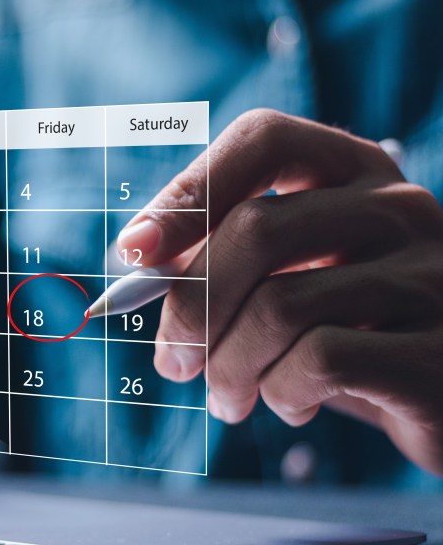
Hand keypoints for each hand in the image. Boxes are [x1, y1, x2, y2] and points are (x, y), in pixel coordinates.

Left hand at [120, 109, 442, 474]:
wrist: (435, 398)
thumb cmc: (342, 334)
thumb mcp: (280, 282)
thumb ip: (215, 260)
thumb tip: (135, 254)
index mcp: (356, 173)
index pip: (264, 139)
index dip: (187, 192)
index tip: (132, 254)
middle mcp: (400, 207)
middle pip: (256, 230)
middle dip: (190, 309)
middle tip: (172, 365)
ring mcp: (430, 273)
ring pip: (278, 305)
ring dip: (228, 367)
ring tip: (228, 398)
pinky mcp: (438, 348)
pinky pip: (318, 360)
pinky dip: (281, 393)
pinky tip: (293, 405)